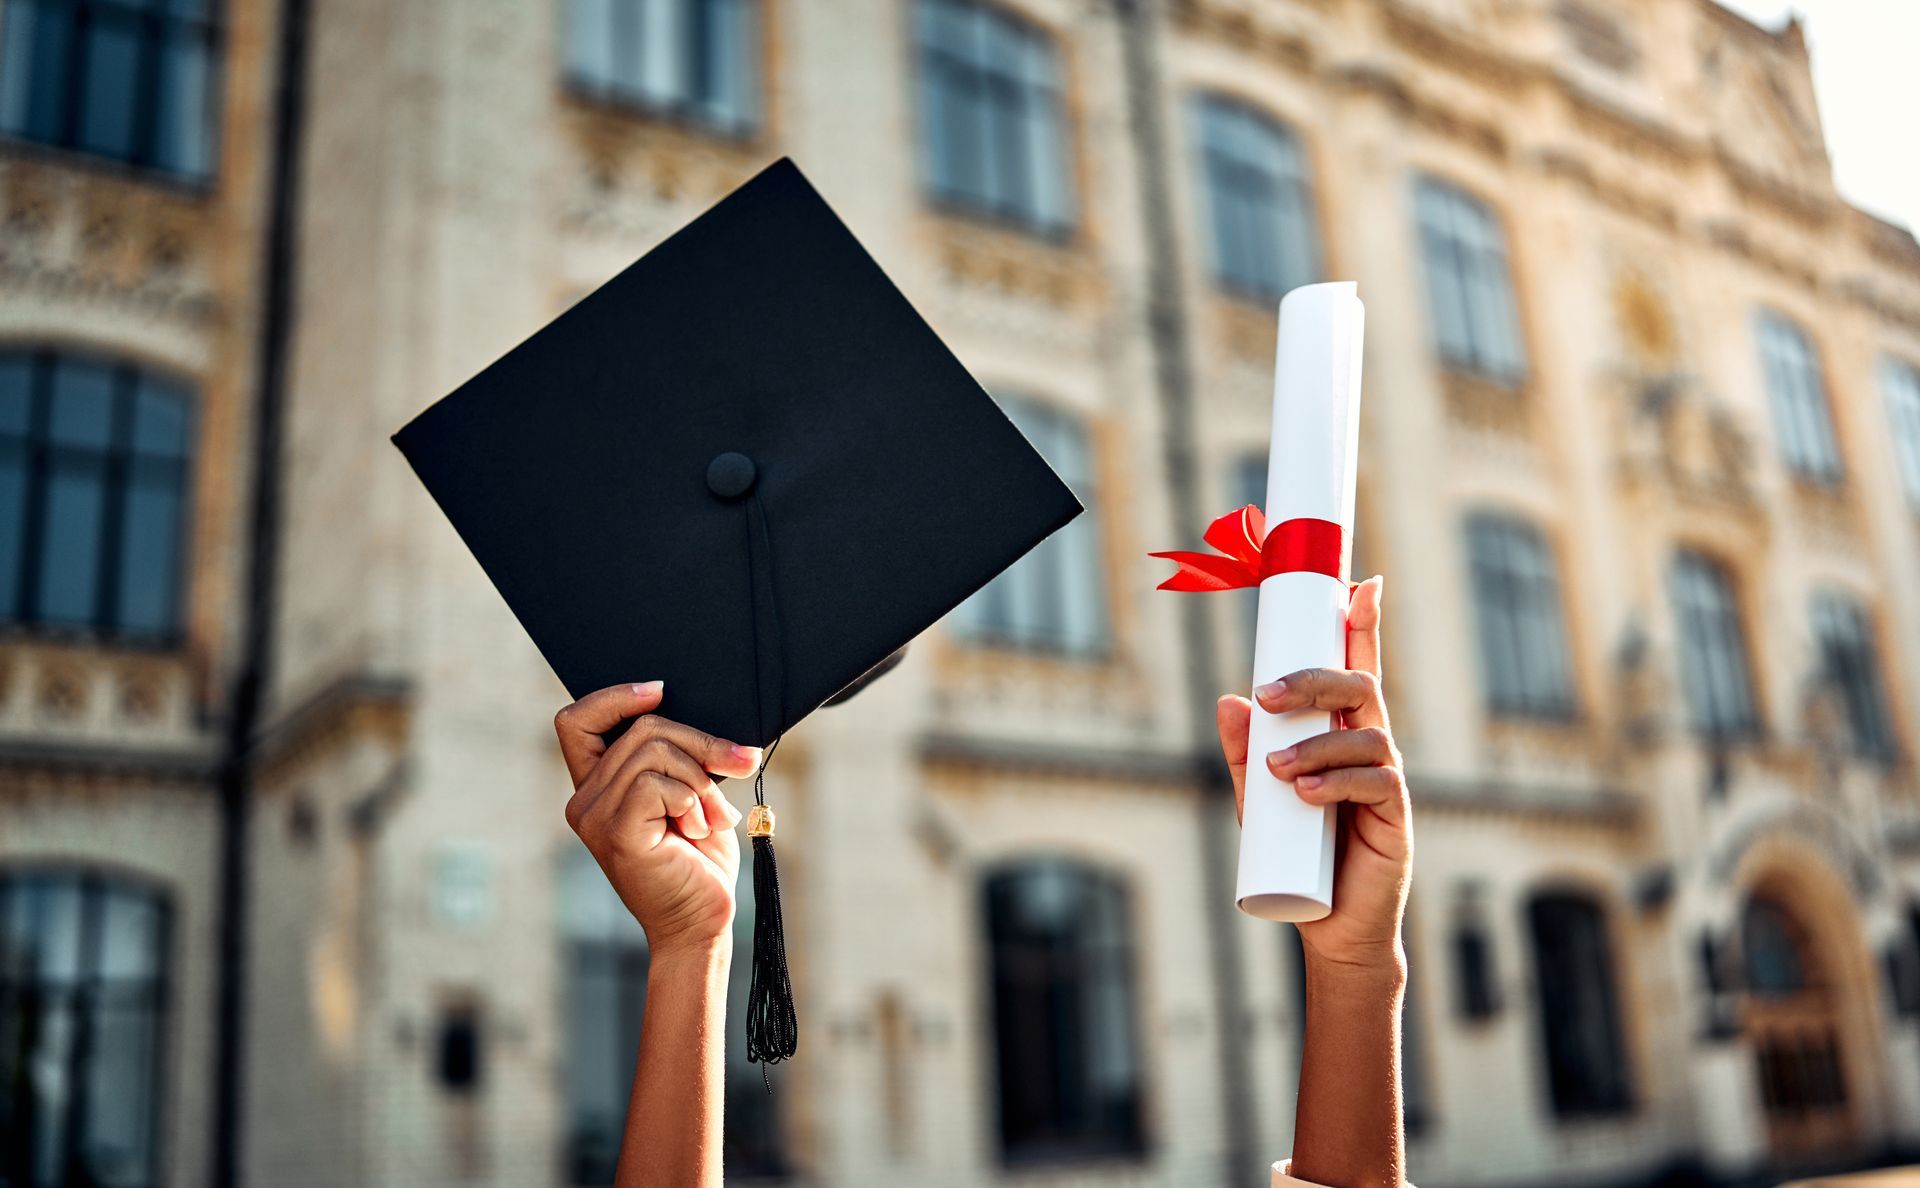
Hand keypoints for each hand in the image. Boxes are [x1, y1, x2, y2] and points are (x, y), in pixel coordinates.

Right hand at [554, 681, 763, 955]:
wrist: (703, 922)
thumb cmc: (699, 860)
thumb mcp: (690, 793)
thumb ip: (678, 758)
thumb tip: (695, 713)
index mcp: (597, 787)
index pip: (577, 722)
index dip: (615, 697)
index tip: (660, 692)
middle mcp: (585, 801)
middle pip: (641, 729)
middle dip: (700, 742)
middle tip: (738, 766)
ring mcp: (595, 817)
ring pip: (653, 750)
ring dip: (702, 777)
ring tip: (713, 814)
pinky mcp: (616, 833)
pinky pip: (656, 782)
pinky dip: (691, 797)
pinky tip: (697, 827)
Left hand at [1215, 576, 1409, 972]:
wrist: (1330, 925)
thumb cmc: (1297, 854)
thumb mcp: (1257, 800)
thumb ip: (1242, 753)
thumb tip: (1227, 699)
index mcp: (1343, 734)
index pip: (1357, 668)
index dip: (1363, 626)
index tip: (1361, 582)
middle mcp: (1371, 747)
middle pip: (1360, 688)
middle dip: (1316, 679)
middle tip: (1269, 694)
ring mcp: (1388, 780)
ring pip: (1365, 735)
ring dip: (1315, 747)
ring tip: (1276, 773)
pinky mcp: (1398, 818)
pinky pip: (1376, 783)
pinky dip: (1337, 783)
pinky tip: (1306, 794)